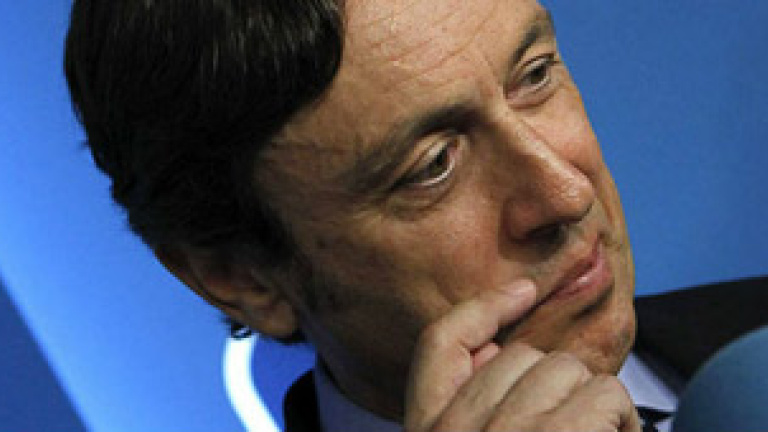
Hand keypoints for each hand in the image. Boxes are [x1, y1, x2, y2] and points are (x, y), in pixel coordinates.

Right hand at [404, 280, 640, 431]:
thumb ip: (473, 404)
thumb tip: (495, 350)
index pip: (439, 343)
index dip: (482, 309)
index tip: (525, 291)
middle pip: (517, 355)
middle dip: (555, 384)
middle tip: (574, 426)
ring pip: (564, 368)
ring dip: (593, 402)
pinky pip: (603, 392)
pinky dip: (622, 417)